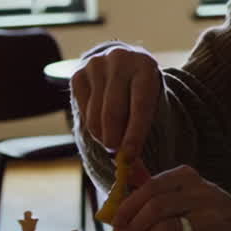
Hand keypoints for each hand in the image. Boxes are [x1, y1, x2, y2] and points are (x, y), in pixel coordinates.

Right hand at [70, 44, 161, 158]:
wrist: (123, 65)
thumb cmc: (141, 91)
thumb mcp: (151, 103)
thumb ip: (143, 131)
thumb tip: (133, 169)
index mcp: (145, 66)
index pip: (141, 105)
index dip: (135, 134)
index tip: (129, 157)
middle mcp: (120, 60)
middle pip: (114, 112)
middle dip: (114, 139)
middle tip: (116, 154)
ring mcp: (96, 65)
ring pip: (95, 114)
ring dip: (102, 135)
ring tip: (110, 139)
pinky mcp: (78, 74)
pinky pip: (82, 110)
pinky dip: (91, 124)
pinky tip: (100, 121)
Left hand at [110, 163, 230, 230]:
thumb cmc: (213, 213)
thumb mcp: (189, 194)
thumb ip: (157, 190)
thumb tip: (120, 188)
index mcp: (188, 178)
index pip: (151, 187)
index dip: (128, 207)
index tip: (115, 223)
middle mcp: (200, 193)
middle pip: (156, 207)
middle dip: (131, 227)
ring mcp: (209, 218)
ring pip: (165, 229)